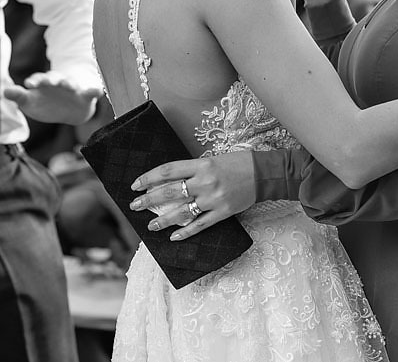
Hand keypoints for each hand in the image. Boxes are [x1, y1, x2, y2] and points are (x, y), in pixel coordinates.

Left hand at [5, 71, 99, 124]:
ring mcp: (73, 88)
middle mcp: (58, 83)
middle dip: (51, 79)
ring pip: (72, 83)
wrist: (70, 109)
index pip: (38, 80)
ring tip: (70, 85)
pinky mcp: (86, 95)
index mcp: (44, 84)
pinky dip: (94, 91)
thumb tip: (4, 91)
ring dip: (70, 83)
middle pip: (55, 78)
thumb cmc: (47, 103)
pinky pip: (91, 92)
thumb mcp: (31, 102)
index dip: (34, 81)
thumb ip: (19, 96)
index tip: (28, 84)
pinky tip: (97, 91)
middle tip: (47, 81)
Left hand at [128, 152, 257, 240]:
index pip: (168, 171)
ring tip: (150, 225)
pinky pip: (200, 225)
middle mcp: (205, 182)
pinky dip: (186, 232)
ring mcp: (213, 199)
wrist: (263, 174)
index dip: (149, 178)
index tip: (135, 185)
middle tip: (134, 206)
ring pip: (182, 212)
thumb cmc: (237, 163)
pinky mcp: (223, 213)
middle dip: (149, 200)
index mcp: (201, 165)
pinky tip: (174, 237)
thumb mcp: (212, 159)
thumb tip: (170, 180)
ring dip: (164, 219)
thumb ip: (193, 169)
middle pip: (170, 192)